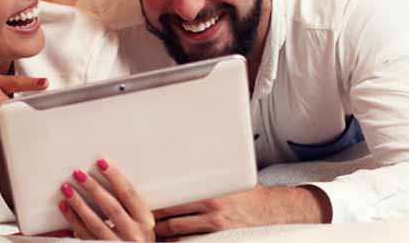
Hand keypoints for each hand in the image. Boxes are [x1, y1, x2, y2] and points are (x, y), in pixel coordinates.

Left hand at [59, 159, 154, 240]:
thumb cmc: (137, 239)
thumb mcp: (142, 223)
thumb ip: (130, 206)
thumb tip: (106, 177)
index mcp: (146, 221)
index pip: (129, 194)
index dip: (115, 177)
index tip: (101, 163)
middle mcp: (134, 234)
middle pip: (111, 206)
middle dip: (93, 188)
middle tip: (79, 174)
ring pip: (95, 222)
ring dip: (79, 203)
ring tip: (67, 188)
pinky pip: (84, 234)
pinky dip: (73, 220)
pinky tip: (65, 206)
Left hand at [153, 185, 330, 239]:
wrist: (272, 210)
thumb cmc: (245, 193)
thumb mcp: (224, 181)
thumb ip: (201, 180)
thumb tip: (176, 173)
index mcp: (208, 190)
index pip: (172, 196)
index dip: (153, 201)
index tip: (139, 201)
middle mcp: (210, 208)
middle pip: (169, 216)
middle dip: (152, 219)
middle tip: (137, 218)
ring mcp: (215, 226)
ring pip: (176, 232)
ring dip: (160, 233)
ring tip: (148, 231)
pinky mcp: (219, 238)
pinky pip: (190, 242)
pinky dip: (176, 242)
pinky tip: (168, 239)